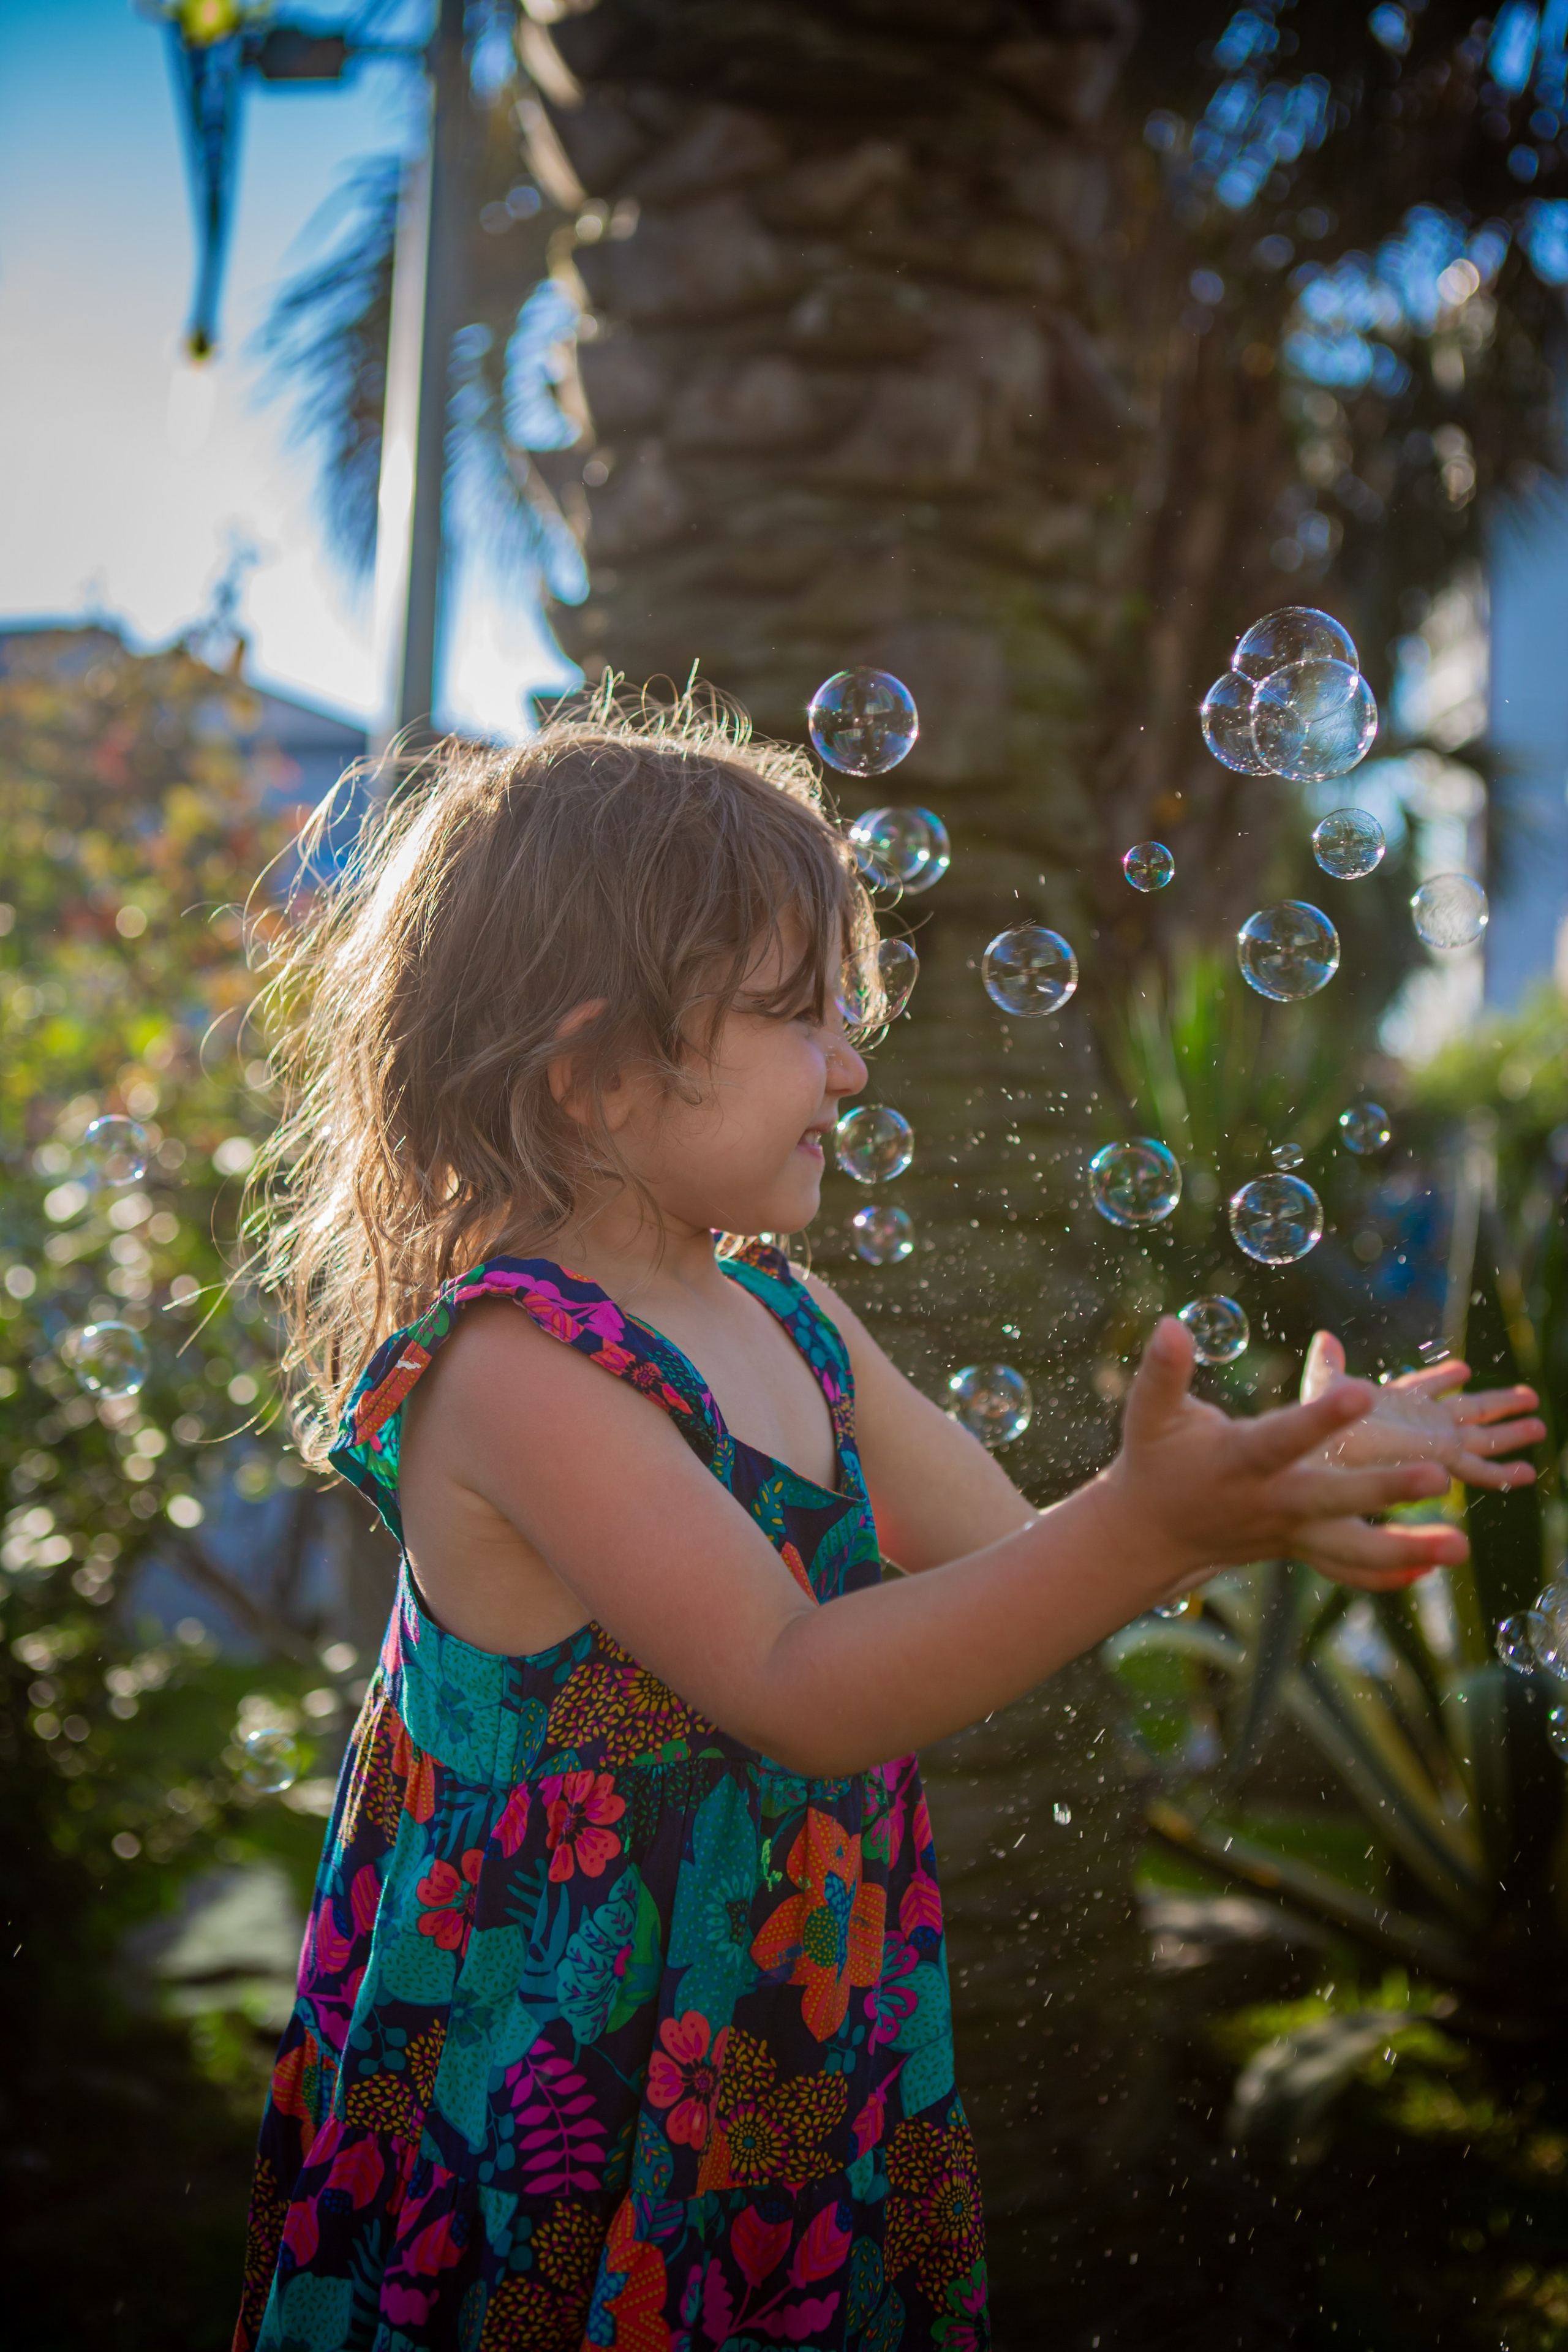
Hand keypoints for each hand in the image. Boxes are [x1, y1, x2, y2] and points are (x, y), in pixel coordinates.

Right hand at [1103, 1318, 1470, 1593]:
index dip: (1320, 1418)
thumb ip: (1163, 1372)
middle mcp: (1268, 1502)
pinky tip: (1433, 1564)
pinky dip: (1389, 1573)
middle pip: (1331, 1500)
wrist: (1151, 1535)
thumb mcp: (1149, 1414)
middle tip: (1440, 1475)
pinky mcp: (1300, 1547)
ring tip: (1459, 1545)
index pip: (1282, 1439)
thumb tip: (1170, 1324)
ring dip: (1405, 1549)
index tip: (1363, 1391)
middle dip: (1384, 1491)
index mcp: (1237, 1462)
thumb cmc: (1155, 1461)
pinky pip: (1348, 1569)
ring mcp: (1288, 1532)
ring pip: (1350, 1549)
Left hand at [1300, 1331, 1543, 1491]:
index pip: (1426, 1387)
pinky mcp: (1442, 1456)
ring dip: (1512, 1431)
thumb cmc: (1319, 1423)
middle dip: (1498, 1404)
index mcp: (1399, 1402)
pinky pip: (1480, 1467)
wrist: (1327, 1452)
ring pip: (1484, 1436)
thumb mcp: (1326, 1383)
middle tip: (1528, 1396)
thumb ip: (1328, 1362)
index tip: (1462, 1369)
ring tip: (1540, 1427)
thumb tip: (1324, 1337)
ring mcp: (1436, 1439)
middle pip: (1469, 1409)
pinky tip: (1528, 1472)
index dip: (1442, 1378)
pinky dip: (1504, 1472)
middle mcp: (1423, 1421)